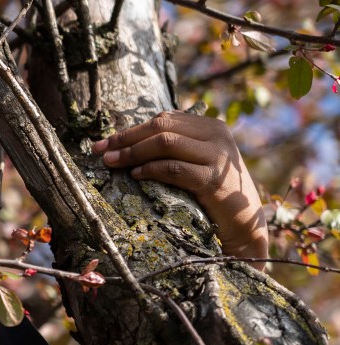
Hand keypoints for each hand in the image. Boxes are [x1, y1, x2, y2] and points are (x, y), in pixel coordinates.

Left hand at [92, 111, 267, 264]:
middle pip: (161, 127)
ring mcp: (218, 157)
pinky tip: (135, 175)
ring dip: (132, 153)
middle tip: (100, 151)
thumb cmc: (212, 192)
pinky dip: (151, 169)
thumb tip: (123, 142)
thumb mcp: (195, 160)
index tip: (104, 142)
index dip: (131, 129)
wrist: (244, 224)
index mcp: (211, 126)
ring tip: (111, 163)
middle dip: (126, 139)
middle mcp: (217, 136)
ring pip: (165, 144)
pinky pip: (174, 169)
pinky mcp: (214, 180)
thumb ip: (172, 146)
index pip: (164, 119)